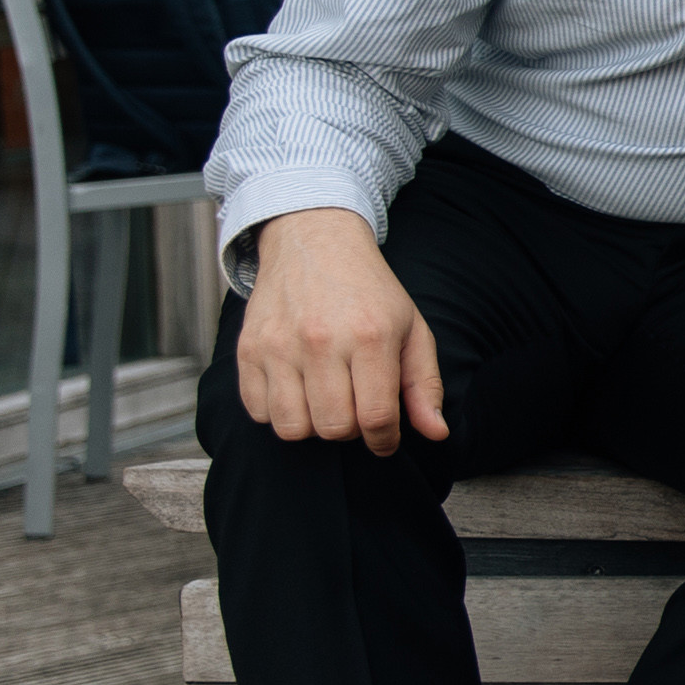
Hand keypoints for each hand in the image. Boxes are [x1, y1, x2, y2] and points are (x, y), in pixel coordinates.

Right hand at [238, 209, 446, 455]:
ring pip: (292, 427)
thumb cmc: (369, 292)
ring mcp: (279, 346)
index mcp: (369, 337)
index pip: (376, 417)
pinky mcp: (248, 349)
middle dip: (350, 431)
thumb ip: (424, 384)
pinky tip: (297, 391)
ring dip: (313, 425)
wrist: (314, 243)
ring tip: (326, 401)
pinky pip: (258, 412)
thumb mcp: (412, 329)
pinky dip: (278, 413)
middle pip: (333, 427)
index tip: (385, 440)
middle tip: (356, 409)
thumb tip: (436, 433)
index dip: (384, 441)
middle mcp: (321, 341)